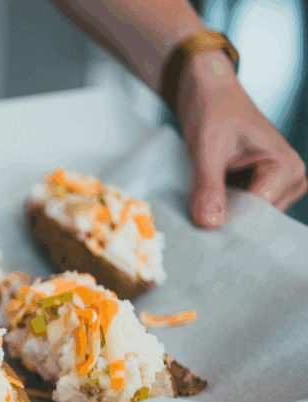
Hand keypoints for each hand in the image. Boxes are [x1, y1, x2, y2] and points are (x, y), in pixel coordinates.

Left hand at [177, 50, 307, 228]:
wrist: (209, 90)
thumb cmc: (213, 109)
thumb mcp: (207, 149)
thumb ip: (209, 186)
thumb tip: (210, 223)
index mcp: (287, 168)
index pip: (257, 213)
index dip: (226, 222)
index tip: (198, 228)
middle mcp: (291, 180)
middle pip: (253, 218)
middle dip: (223, 217)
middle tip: (192, 213)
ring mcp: (277, 186)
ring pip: (244, 217)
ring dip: (219, 212)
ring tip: (198, 198)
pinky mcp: (260, 187)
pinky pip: (238, 209)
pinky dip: (219, 206)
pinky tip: (203, 198)